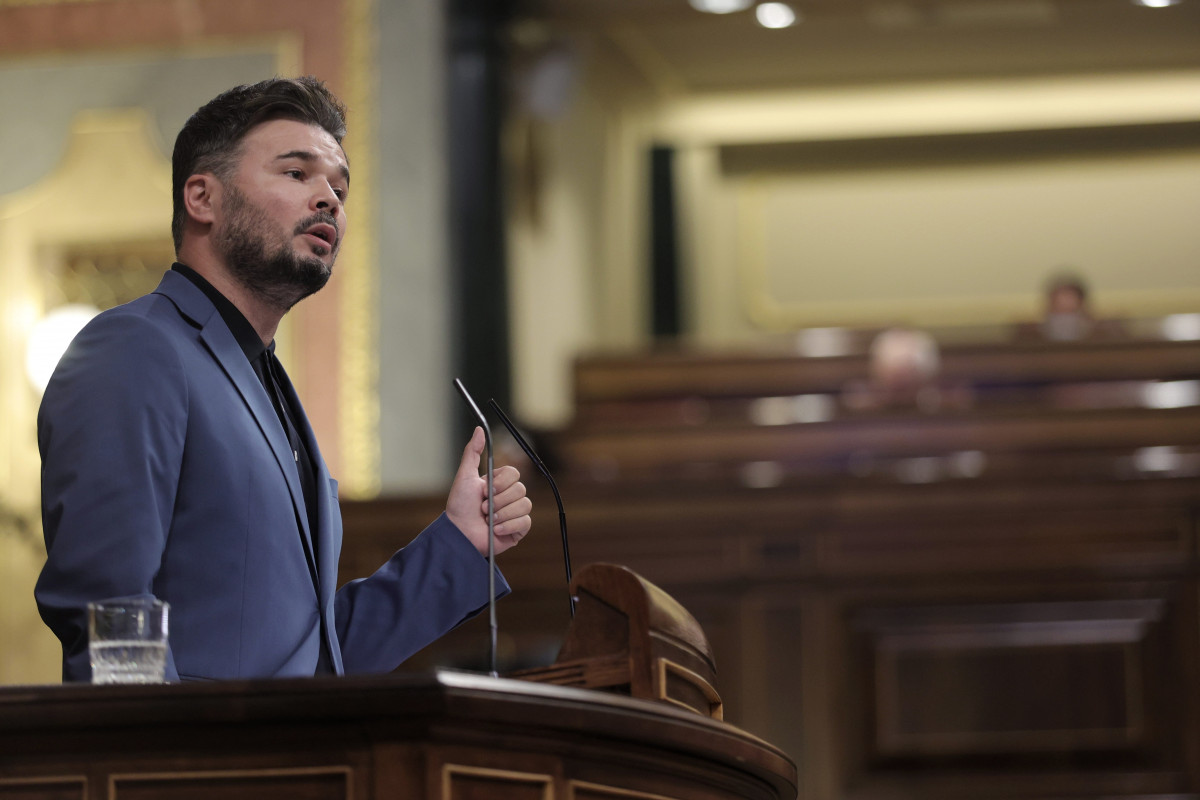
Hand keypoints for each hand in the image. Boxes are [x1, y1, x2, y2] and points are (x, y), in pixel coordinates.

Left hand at [445, 427, 532, 556]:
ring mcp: (515, 514)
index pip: (514, 474)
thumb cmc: (459, 506)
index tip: (485, 489)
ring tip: (489, 520)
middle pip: (521, 489)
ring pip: (525, 505)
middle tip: (484, 508)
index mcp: (499, 483)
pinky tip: (496, 530)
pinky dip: (509, 525)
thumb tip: (480, 429)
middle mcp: (509, 497)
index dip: (501, 482)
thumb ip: (472, 452)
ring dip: (503, 513)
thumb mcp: (464, 476)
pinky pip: (525, 522)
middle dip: (499, 500)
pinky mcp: (518, 530)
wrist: (458, 534)